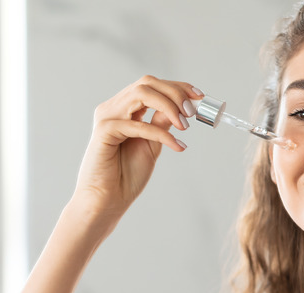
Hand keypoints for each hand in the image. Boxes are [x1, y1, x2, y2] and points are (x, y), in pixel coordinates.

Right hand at [72, 75, 203, 221]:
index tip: (198, 95)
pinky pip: (138, 125)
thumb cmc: (127, 175)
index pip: (151, 85)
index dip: (177, 86)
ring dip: (169, 106)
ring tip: (184, 125)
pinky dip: (161, 133)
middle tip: (191, 112)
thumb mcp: (152, 144)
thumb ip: (162, 124)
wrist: (108, 199)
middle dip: (175, 92)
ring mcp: (107, 117)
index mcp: (124, 109)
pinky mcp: (105, 131)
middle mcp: (113, 108)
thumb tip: (181, 108)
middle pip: (147, 83)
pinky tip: (176, 145)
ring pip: (141, 94)